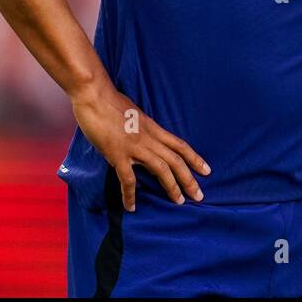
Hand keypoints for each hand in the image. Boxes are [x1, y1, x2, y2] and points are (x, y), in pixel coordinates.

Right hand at [70, 77, 209, 211]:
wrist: (95, 95)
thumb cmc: (110, 102)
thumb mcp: (134, 114)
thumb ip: (141, 127)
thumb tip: (143, 134)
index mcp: (153, 128)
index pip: (179, 145)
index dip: (194, 158)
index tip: (207, 171)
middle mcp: (149, 138)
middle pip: (176, 160)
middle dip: (189, 179)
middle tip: (199, 196)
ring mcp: (134, 146)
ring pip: (161, 169)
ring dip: (172, 186)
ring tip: (179, 202)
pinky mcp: (117, 154)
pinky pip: (128, 179)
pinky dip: (130, 195)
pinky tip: (131, 206)